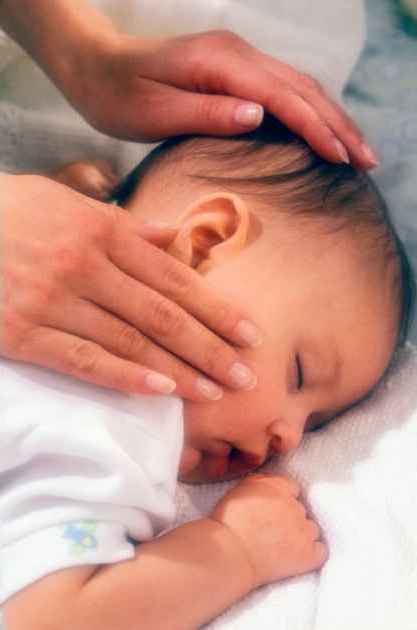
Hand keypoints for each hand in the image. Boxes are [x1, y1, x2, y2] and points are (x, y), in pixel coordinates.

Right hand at [1, 174, 260, 398]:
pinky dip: (124, 377)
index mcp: (103, 231)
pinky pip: (83, 360)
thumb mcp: (67, 201)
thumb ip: (123, 223)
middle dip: (210, 348)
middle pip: (162, 315)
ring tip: (214, 391)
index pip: (174, 279)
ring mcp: (53, 300)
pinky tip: (161, 392)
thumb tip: (171, 236)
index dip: (216, 309)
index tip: (250, 335)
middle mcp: (85, 266)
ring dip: (178, 369)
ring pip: (130, 341)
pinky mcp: (21, 332)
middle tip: (246, 376)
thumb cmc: (12, 212)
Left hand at [63, 30, 376, 168]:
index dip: (316, 127)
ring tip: (359, 150)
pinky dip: (311, 111)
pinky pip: (285, 89)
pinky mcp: (236, 70)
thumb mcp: (156, 111)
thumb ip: (208, 112)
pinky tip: (325, 130)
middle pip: (302, 87)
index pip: (282, 96)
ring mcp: (239, 58)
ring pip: (300, 86)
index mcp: (220, 62)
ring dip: (332, 117)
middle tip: (369, 160)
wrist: (96, 66)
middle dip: (338, 125)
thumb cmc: (118, 94)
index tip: (343, 157)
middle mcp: (237, 54)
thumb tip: (260, 115)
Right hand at [210, 474, 326, 587]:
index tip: (273, 510)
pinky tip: (297, 557)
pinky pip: (321, 550)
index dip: (282, 499)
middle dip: (290, 518)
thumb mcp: (240, 489)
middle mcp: (295, 505)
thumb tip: (271, 483)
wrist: (229, 553)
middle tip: (273, 530)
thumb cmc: (228, 522)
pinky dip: (312, 553)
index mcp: (279, 486)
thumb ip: (261, 482)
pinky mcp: (309, 554)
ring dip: (301, 535)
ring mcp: (304, 530)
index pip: (292, 488)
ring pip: (312, 529)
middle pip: (301, 509)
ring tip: (283, 545)